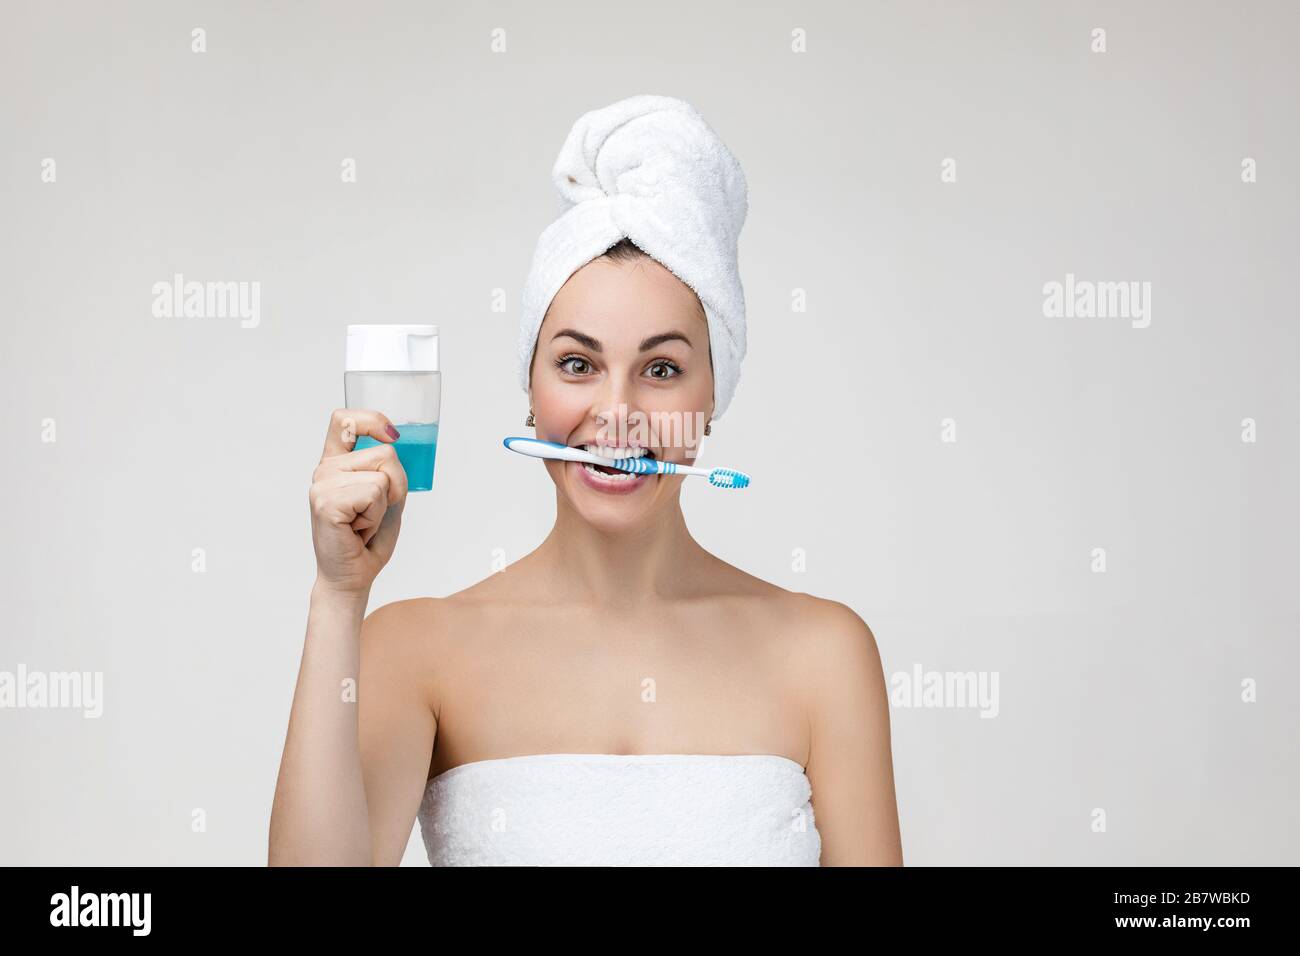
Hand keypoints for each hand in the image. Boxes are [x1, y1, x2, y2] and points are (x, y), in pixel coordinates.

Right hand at [308, 408, 408, 595]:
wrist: (353, 575)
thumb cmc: (368, 538)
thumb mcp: (386, 495)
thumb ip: (388, 468)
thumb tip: (395, 441)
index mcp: (335, 462)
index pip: (343, 419)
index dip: (371, 419)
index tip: (391, 435)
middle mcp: (325, 469)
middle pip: (386, 452)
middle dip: (396, 486)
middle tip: (373, 513)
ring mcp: (322, 484)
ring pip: (384, 475)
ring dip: (385, 505)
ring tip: (364, 522)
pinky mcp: (326, 502)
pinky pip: (375, 492)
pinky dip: (376, 515)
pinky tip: (358, 529)